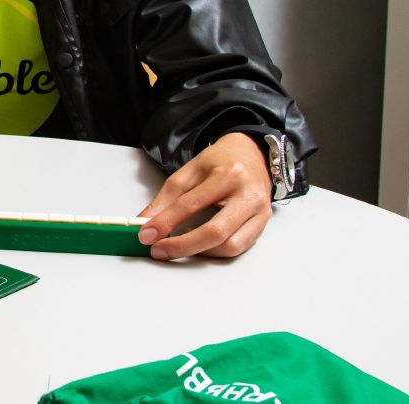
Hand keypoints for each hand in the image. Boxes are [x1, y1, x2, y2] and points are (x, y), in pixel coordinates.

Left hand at [137, 132, 271, 259]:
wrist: (252, 155)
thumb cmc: (221, 161)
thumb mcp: (190, 170)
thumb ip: (167, 198)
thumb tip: (145, 222)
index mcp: (228, 175)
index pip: (191, 204)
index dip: (165, 222)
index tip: (146, 235)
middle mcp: (248, 195)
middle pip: (216, 232)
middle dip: (183, 246)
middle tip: (159, 250)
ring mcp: (260, 212)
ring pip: (230, 246)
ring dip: (199, 252)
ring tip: (177, 247)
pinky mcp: (263, 225)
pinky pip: (239, 248)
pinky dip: (215, 251)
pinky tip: (198, 246)